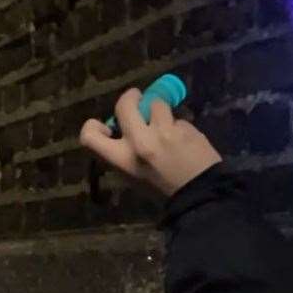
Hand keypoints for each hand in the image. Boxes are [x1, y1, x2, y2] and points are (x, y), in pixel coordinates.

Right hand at [79, 88, 222, 197]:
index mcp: (122, 160)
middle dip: (131, 97)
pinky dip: (179, 125)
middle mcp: (139, 142)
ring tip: (168, 125)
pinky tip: (186, 139)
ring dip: (160, 110)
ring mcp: (164, 132)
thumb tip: (124, 129)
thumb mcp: (134, 176)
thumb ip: (125, 152)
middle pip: (124, 104)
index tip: (107, 127)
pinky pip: (178, 118)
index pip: (90, 136)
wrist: (201, 195)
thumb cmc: (164, 190)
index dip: (92, 126)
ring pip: (156, 103)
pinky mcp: (186, 128)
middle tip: (138, 99)